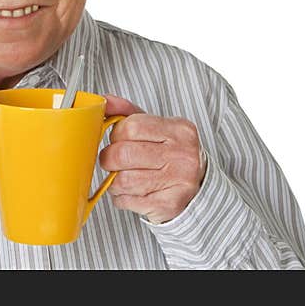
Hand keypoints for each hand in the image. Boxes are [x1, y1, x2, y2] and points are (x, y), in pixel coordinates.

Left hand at [99, 94, 206, 224]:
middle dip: (109, 158)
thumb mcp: (156, 127)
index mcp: (179, 130)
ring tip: (122, 178)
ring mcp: (178, 181)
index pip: (131, 127)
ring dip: (114, 181)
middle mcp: (182, 154)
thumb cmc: (171, 154)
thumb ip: (129, 113)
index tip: (117, 139)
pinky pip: (127, 200)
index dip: (116, 134)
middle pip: (123, 154)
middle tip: (112, 161)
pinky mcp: (169, 204)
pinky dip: (121, 197)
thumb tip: (105, 101)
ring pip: (123, 180)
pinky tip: (131, 192)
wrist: (199, 188)